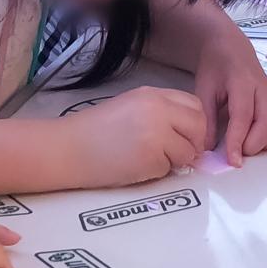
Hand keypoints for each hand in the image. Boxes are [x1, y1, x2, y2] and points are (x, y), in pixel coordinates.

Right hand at [62, 86, 207, 186]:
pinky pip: (169, 170)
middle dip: (193, 143)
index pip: (194, 106)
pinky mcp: (150, 160)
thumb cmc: (95, 131)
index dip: (194, 124)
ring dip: (174, 161)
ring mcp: (156, 135)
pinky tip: (136, 166)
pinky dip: (157, 172)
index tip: (186, 136)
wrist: (68, 148)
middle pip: (199, 127)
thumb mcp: (130, 106)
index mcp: (152, 95)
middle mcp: (157, 111)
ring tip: (148, 158)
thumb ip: (161, 112)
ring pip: (188, 152)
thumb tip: (189, 132)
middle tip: (178, 153)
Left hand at [191, 33, 266, 163]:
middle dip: (254, 145)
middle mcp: (264, 88)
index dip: (238, 140)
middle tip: (238, 153)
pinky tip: (266, 141)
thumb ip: (207, 118)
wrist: (231, 50)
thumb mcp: (204, 89)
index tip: (232, 161)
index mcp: (242, 81)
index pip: (243, 115)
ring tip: (251, 146)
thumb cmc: (217, 69)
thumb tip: (208, 149)